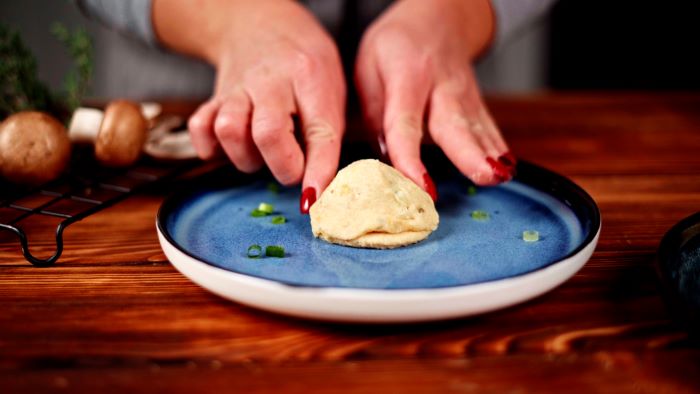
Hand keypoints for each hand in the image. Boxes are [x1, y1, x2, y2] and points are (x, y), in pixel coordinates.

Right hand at [154, 0, 345, 209]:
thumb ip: (327, 133)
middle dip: (282, 166)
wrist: (263, 24)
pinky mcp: (213, 97)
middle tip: (291, 167)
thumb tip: (322, 188)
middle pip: (268, 133)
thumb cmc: (306, 67)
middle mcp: (271, 82)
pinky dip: (210, 148)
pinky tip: (229, 147)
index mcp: (310, 79)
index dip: (317, 170)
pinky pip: (200, 129)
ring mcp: (238, 89)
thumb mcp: (331, 90)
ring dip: (245, 157)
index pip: (319, 131)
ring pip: (229, 131)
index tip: (313, 199)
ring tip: (261, 154)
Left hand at [355, 0, 515, 196]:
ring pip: (477, 127)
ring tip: (498, 176)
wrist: (436, 17)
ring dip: (489, 154)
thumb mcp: (369, 68)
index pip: (406, 123)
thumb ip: (375, 115)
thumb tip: (384, 160)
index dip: (411, 158)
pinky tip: (508, 170)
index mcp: (407, 76)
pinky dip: (498, 148)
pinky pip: (488, 128)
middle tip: (483, 175)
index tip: (419, 186)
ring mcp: (464, 95)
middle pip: (454, 124)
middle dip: (469, 153)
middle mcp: (441, 86)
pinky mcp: (477, 104)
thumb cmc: (395, 45)